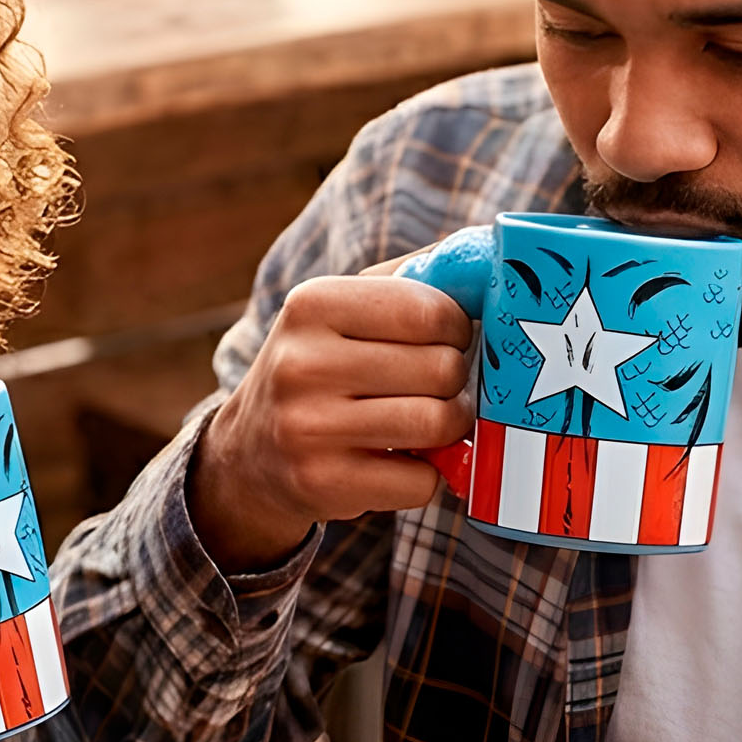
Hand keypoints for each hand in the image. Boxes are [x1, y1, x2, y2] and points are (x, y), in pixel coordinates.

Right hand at [191, 271, 473, 570]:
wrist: (251, 453)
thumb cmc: (320, 369)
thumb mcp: (342, 310)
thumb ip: (412, 280)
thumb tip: (490, 258)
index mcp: (312, 304)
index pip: (430, 311)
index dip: (457, 329)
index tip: (445, 340)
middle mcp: (302, 364)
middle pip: (442, 369)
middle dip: (453, 382)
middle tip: (432, 388)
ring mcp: (308, 428)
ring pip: (437, 423)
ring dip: (448, 428)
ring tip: (426, 422)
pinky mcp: (321, 484)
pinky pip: (420, 481)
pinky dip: (423, 476)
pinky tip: (395, 462)